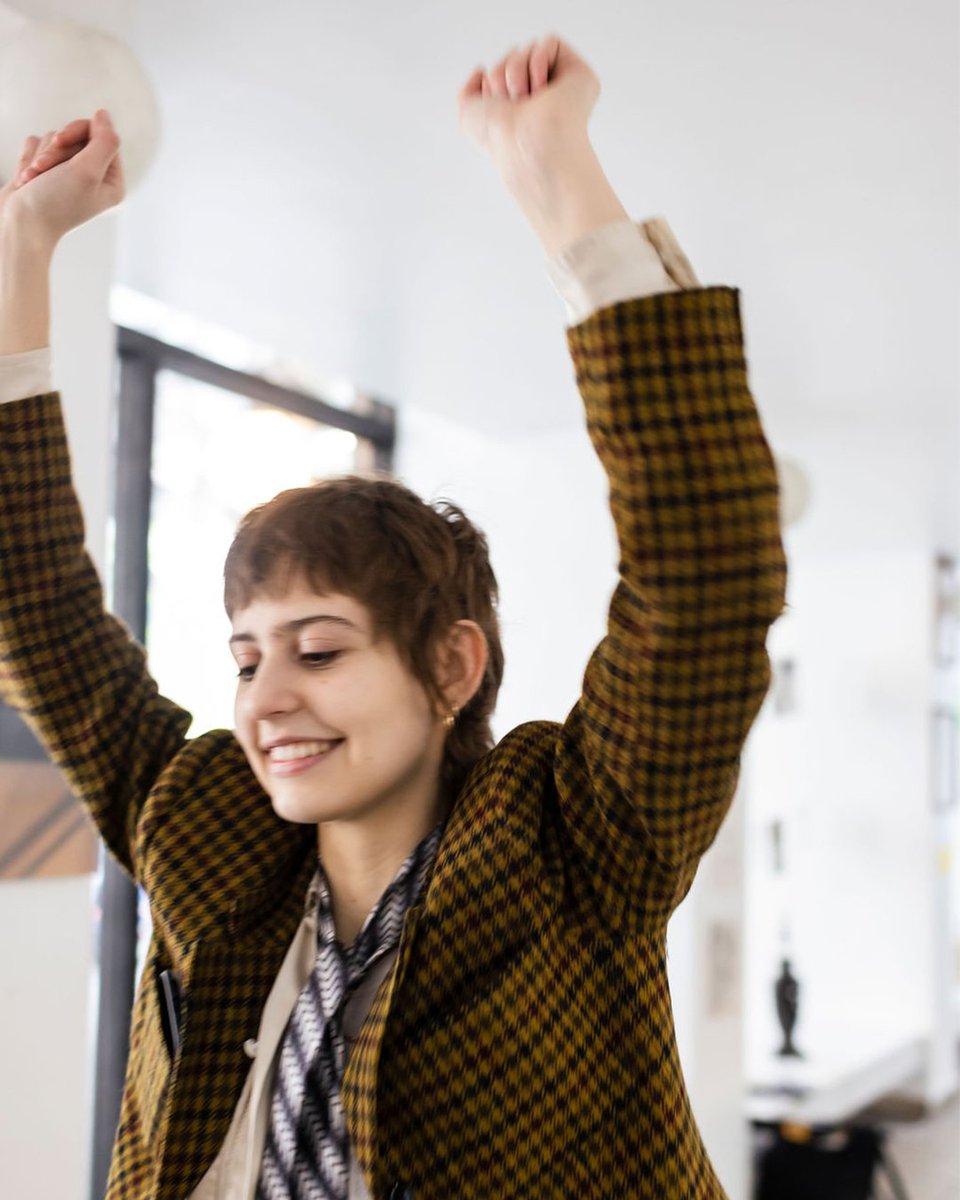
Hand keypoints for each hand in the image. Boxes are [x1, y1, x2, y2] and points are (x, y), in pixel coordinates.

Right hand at [0, 110, 124, 247]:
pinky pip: (37, 144)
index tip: (63, 143)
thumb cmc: (55, 204)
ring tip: (36, 180)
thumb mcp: (87, 171)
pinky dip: (29, 158)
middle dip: (56, 149)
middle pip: (77, 135)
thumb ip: (103, 141)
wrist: (21, 226)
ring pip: (54, 139)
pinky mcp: (45, 170)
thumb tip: (104, 114)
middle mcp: (92, 175)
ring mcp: (68, 173)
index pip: (101, 135)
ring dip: (41, 157)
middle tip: (46, 168)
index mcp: (111, 180)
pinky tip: (28, 179)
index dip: (79, 132)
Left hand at [458, 36, 600, 187]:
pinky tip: (542, 89)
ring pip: (528, 49)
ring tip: (527, 100)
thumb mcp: (468, 115)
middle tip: (513, 104)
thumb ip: (467, 91)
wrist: (525, 140)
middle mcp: (540, 97)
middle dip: (501, 75)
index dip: (491, 83)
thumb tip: (481, 68)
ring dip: (516, 71)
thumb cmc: (498, 136)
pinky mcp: (578, 75)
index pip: (499, 70)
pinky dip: (538, 60)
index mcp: (518, 107)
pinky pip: (549, 42)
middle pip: (512, 56)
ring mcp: (561, 86)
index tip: (497, 107)